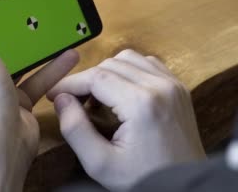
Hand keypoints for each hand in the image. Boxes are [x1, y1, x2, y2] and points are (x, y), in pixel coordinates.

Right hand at [47, 49, 205, 189]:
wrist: (184, 186)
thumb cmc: (145, 178)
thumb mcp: (101, 163)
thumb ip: (75, 129)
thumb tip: (60, 99)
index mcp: (142, 103)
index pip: (96, 77)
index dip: (70, 83)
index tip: (53, 93)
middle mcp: (160, 86)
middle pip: (111, 64)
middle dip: (87, 79)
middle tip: (74, 102)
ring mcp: (173, 84)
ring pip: (129, 58)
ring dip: (108, 72)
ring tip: (98, 98)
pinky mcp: (179, 87)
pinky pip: (148, 64)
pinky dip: (129, 71)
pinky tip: (121, 93)